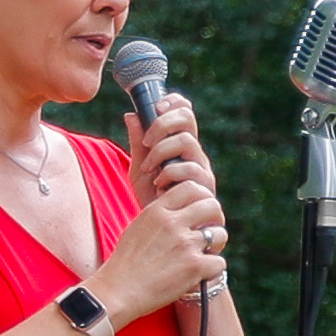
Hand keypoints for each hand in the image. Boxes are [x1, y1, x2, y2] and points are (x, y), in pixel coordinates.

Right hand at [93, 160, 229, 321]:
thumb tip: (185, 211)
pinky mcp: (195, 267)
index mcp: (157, 211)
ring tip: (204, 254)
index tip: (200, 211)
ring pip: (220, 234)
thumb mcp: (139, 227)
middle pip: (212, 206)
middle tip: (209, 231)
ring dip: (216, 245)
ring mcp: (185, 244)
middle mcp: (173, 223)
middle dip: (215, 218)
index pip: (192, 187)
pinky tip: (200, 274)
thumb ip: (162, 215)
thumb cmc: (126, 262)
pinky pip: (219, 262)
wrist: (118, 291)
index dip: (201, 198)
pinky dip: (212, 269)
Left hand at [128, 91, 214, 212]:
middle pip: (187, 118)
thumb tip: (130, 115)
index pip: (185, 111)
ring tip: (150, 168)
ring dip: (162, 150)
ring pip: (186, 141)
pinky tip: (160, 185)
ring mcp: (202, 168)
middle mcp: (194, 153)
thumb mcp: (139, 170)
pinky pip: (188, 168)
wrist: (165, 233)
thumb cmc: (154, 201)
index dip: (174, 102)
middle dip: (163, 124)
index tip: (157, 106)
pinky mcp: (205, 186)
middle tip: (148, 141)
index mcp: (181, 145)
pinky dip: (169, 174)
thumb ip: (138, 145)